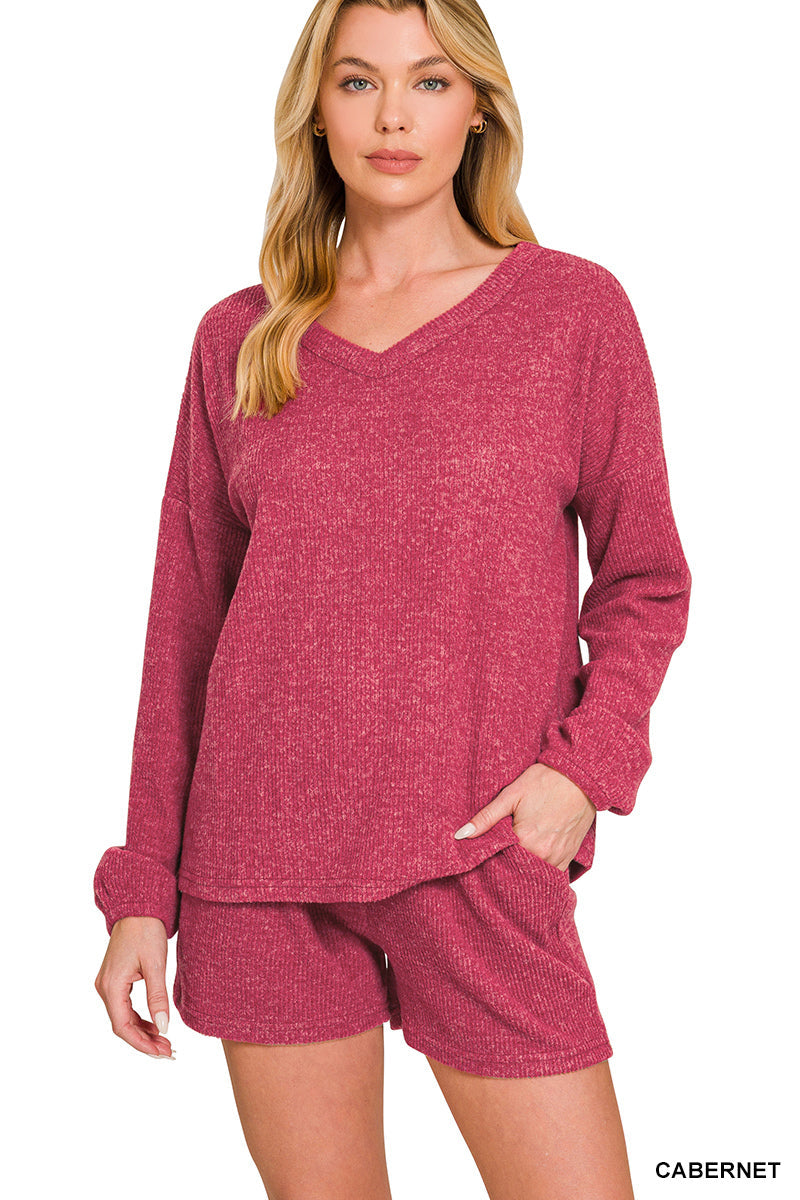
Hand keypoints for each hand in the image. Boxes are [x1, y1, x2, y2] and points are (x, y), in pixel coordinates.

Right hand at [94, 916, 175, 1058]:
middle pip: (121, 1026)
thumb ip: (157, 997)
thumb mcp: (156, 965)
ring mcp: (108, 983)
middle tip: (168, 1050)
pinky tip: (155, 1024)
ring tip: (164, 1041)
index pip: (123, 1027)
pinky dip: (139, 1018)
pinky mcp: (115, 979)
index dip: (142, 1044)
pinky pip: (125, 1006)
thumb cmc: (146, 931)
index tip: (162, 1052)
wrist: (138, 908)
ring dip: (142, 1031)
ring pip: (123, 1017)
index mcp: (112, 986)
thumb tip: (163, 1027)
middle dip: (144, 1041)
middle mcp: (105, 987)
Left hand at [454, 763, 596, 870]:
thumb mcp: (511, 794)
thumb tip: (461, 835)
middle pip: (516, 869)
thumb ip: (486, 818)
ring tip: (515, 853)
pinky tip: (532, 856)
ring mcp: (559, 857)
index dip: (489, 857)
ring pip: (534, 873)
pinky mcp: (570, 856)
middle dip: (505, 864)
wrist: (581, 776)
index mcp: (525, 840)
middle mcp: (543, 854)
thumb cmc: (545, 781)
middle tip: (498, 852)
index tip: (483, 851)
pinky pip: (552, 873)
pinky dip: (541, 868)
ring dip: (523, 867)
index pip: (498, 861)